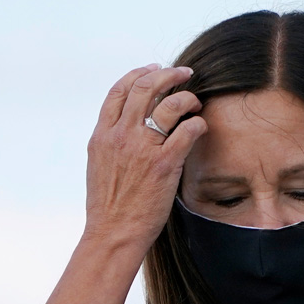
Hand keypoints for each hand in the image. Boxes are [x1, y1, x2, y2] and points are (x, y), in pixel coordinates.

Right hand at [28, 65, 207, 303]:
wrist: (112, 234)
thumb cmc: (110, 207)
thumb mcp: (101, 167)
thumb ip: (113, 144)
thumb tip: (128, 128)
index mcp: (101, 135)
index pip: (117, 91)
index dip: (138, 74)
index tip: (153, 69)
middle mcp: (119, 136)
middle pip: (143, 88)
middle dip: (167, 75)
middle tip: (185, 73)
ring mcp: (141, 148)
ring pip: (167, 104)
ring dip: (186, 97)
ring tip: (196, 101)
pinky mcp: (163, 164)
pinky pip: (187, 130)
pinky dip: (197, 123)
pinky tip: (202, 126)